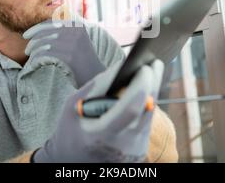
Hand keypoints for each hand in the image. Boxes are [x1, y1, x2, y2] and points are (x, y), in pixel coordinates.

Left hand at [23, 18, 105, 86]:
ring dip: (34, 52)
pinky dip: (36, 60)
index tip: (26, 35)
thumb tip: (42, 27)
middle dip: (33, 41)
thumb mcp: (78, 40)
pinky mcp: (69, 57)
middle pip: (46, 33)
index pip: (51, 22)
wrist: (95, 76)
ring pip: (43, 44)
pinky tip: (34, 65)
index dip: (36, 28)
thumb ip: (64, 32)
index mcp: (77, 26)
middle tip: (27, 50)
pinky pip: (45, 56)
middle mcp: (75, 32)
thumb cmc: (84, 60)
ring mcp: (72, 44)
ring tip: (31, 58)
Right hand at [33, 59, 163, 162]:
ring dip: (152, 92)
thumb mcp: (74, 105)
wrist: (71, 161)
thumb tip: (123, 65)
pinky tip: (145, 91)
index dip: (141, 86)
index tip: (145, 66)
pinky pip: (147, 123)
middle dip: (153, 83)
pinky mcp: (140, 153)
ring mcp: (133, 153)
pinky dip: (146, 105)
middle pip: (147, 110)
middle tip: (154, 63)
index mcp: (101, 136)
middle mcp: (122, 147)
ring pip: (150, 115)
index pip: (131, 109)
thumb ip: (98, 86)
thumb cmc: (70, 130)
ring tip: (152, 71)